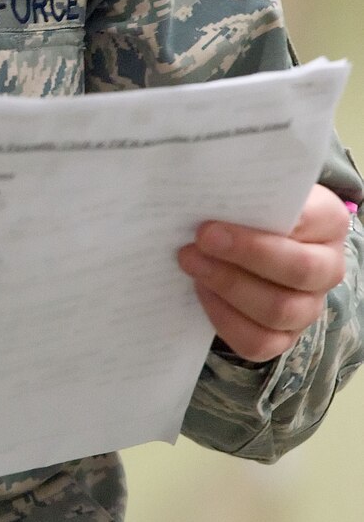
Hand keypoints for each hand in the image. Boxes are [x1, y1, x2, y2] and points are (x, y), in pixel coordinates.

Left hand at [178, 184, 352, 362]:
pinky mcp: (285, 337)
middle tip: (200, 240)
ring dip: (228, 286)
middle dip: (244, 255)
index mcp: (329, 221)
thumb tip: (199, 180)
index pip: (308, 223)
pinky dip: (224, 318)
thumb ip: (240, 186)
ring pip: (278, 309)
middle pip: (299, 270)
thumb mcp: (252, 192)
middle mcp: (328, 267)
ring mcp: (309, 306)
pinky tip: (201, 291)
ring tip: (192, 263)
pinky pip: (258, 342)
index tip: (213, 222)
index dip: (262, 226)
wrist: (250, 245)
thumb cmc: (250, 212)